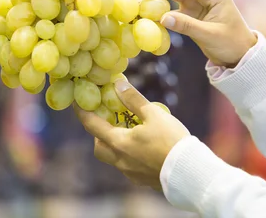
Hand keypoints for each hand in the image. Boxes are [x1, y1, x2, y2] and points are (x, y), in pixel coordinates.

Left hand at [75, 79, 189, 189]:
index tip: (76, 104)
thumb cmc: (171, 140)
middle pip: (100, 148)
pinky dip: (130, 155)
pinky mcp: (143, 180)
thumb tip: (117, 84)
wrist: (189, 171)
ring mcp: (131, 173)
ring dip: (116, 144)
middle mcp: (120, 160)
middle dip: (99, 134)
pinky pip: (129, 166)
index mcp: (119, 143)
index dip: (83, 113)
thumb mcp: (153, 114)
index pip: (92, 125)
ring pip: (114, 158)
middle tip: (110, 120)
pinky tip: (146, 148)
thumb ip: (133, 99)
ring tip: (131, 132)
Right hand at [141, 0, 256, 66]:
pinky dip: (160, 6)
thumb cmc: (231, 43)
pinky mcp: (191, 8)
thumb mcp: (209, 36)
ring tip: (138, 5)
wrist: (240, 53)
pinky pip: (172, 2)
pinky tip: (148, 12)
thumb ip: (187, 26)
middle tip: (137, 0)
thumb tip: (162, 18)